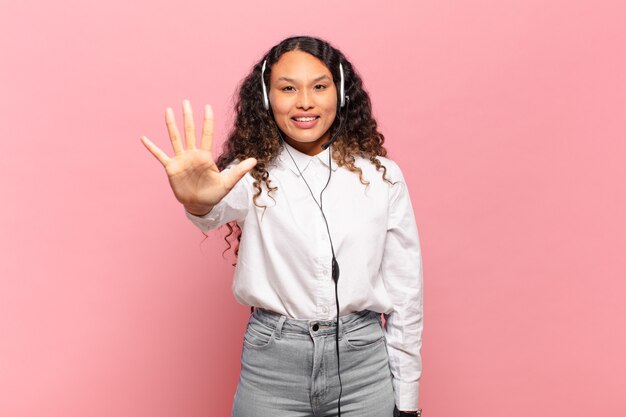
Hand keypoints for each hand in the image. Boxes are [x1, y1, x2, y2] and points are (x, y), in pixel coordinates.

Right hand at [141, 100, 256, 215]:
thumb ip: (239, 171)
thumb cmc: (214, 193)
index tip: (207, 106)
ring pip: (175, 138)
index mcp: (205, 156)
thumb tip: (255, 161)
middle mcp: (192, 154)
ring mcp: (181, 160)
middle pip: (190, 131)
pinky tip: (144, 138)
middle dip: (188, 116)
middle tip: (186, 101)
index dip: (207, 121)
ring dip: (171, 125)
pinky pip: (160, 155)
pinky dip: (152, 147)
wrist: (200, 205)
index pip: (207, 134)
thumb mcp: (228, 182)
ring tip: (168, 110)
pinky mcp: (171, 168)